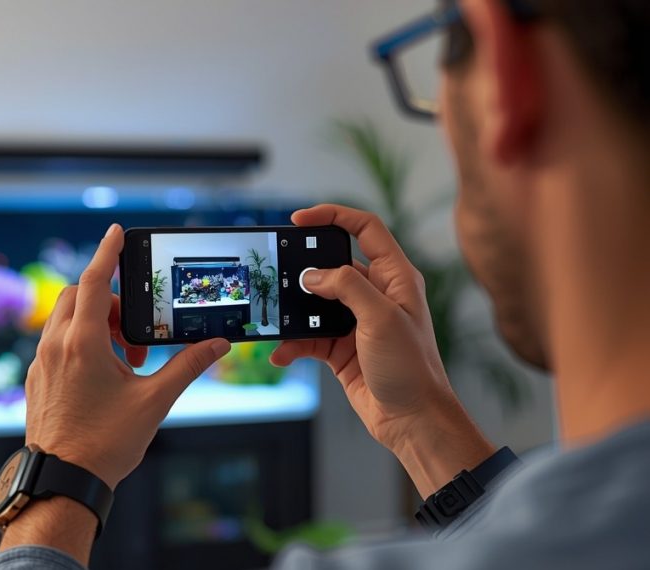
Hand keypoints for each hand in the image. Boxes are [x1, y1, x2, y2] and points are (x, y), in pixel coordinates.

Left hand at [24, 224, 230, 488]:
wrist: (64, 481)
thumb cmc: (105, 443)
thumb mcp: (154, 401)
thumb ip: (187, 366)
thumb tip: (217, 345)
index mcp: (82, 343)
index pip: (94, 281)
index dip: (106, 252)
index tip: (115, 232)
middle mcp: (55, 345)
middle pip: (79, 296)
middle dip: (111, 301)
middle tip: (136, 334)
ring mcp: (40, 362)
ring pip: (67, 319)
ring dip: (98, 325)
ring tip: (125, 361)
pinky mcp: (36, 379)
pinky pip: (58, 343)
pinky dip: (82, 343)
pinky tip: (104, 375)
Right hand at [271, 205, 492, 497]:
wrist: (412, 420)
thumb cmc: (412, 369)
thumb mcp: (381, 319)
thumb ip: (347, 287)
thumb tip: (314, 275)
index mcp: (395, 277)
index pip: (365, 229)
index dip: (333, 216)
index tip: (300, 220)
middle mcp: (376, 295)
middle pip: (333, 265)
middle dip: (304, 269)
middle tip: (279, 272)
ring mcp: (357, 322)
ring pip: (316, 303)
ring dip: (295, 312)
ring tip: (276, 317)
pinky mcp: (341, 348)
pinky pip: (309, 336)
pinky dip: (293, 343)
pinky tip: (282, 353)